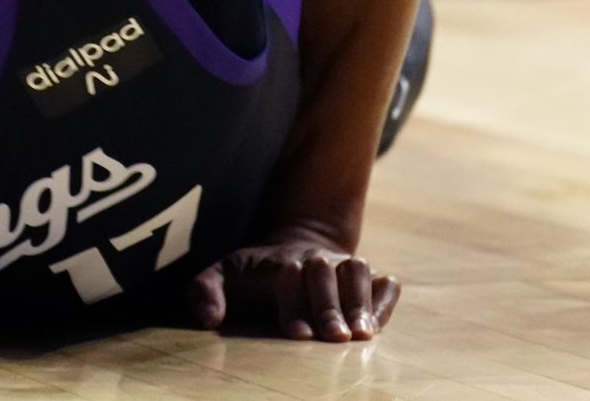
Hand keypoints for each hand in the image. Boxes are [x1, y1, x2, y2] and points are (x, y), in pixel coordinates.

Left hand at [189, 229, 399, 341]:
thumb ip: (205, 291)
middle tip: (335, 339)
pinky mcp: (368, 280)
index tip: (297, 334)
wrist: (293, 251)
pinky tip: (379, 324)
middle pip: (326, 274)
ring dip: (361, 302)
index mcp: (280, 261)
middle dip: (330, 305)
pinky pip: (385, 284)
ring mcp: (345, 266)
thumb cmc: (253, 275)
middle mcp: (316, 260)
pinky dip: (385, 301)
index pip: (289, 275)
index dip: (294, 303)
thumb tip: (208, 319)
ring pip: (358, 273)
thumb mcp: (222, 275)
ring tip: (363, 335)